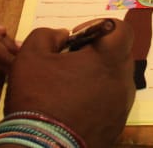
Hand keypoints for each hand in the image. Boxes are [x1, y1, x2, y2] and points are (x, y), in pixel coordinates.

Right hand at [5, 18, 134, 147]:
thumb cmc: (38, 98)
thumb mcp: (31, 55)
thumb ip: (47, 34)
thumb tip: (62, 36)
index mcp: (108, 59)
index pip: (121, 29)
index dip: (100, 26)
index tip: (78, 38)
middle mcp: (122, 81)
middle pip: (118, 54)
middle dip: (97, 53)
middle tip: (70, 62)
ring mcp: (122, 106)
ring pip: (115, 80)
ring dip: (97, 77)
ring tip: (69, 87)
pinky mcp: (116, 127)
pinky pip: (111, 103)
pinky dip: (97, 99)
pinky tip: (73, 107)